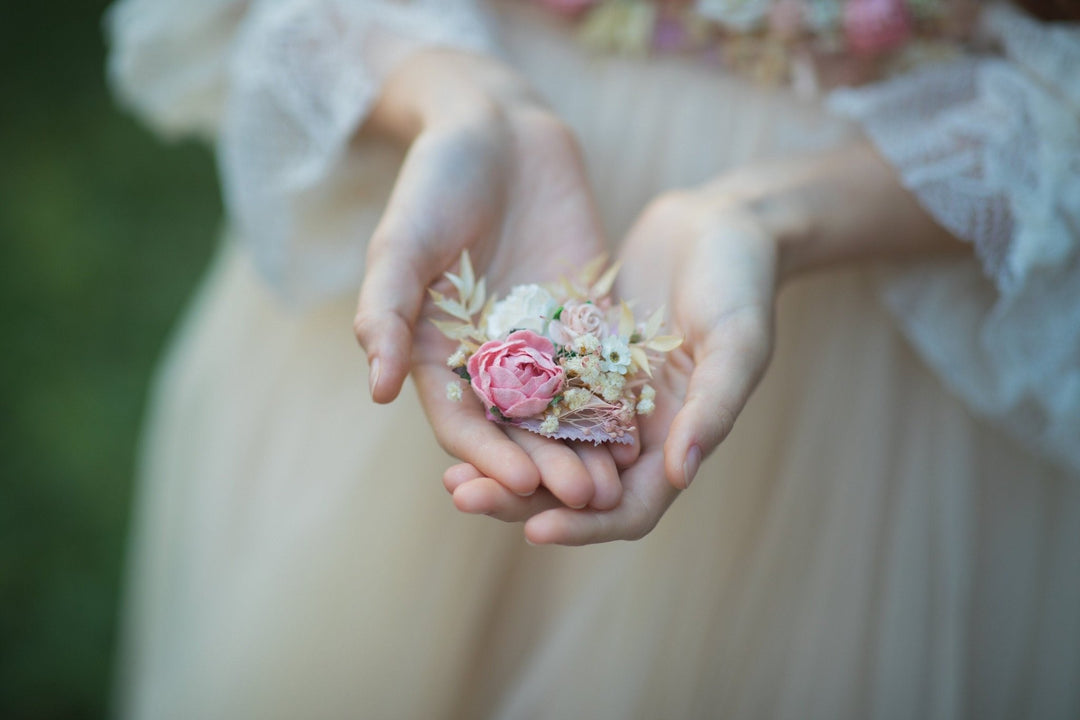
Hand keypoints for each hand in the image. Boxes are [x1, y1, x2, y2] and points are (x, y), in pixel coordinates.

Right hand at [353, 49, 636, 504]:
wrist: (496, 129)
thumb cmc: (434, 182)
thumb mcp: (401, 243)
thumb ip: (387, 311)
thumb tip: (377, 389)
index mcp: (437, 352)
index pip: (460, 421)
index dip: (486, 455)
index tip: (518, 482)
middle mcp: (488, 359)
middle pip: (516, 429)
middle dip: (546, 466)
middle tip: (583, 497)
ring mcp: (538, 342)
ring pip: (562, 411)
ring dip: (585, 449)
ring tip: (616, 483)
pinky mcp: (581, 318)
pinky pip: (599, 367)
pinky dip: (617, 401)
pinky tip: (645, 428)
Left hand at [446, 189, 778, 542]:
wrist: (719, 224)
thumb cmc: (741, 283)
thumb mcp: (736, 341)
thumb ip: (712, 406)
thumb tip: (680, 474)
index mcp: (675, 443)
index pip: (627, 510)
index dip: (584, 527)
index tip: (535, 532)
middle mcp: (633, 432)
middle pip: (572, 490)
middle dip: (519, 500)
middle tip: (463, 497)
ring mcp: (599, 398)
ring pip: (543, 449)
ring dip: (500, 463)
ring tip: (449, 472)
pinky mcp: (572, 360)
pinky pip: (531, 398)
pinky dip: (500, 411)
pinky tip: (458, 406)